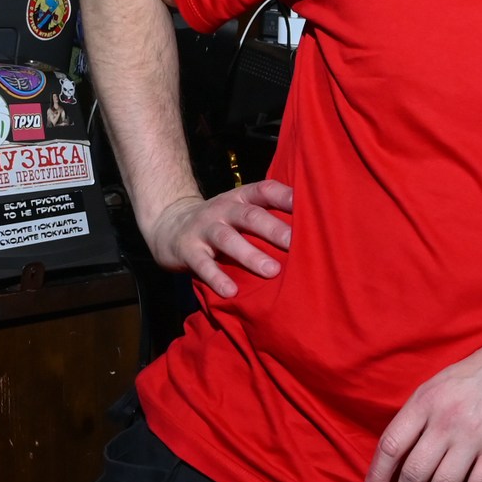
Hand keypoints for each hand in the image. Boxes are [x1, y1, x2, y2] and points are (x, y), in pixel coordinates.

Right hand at [143, 182, 294, 297]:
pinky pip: (203, 264)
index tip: (308, 204)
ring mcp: (204, 228)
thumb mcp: (239, 211)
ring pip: (228, 239)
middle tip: (295, 242)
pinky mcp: (188, 250)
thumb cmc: (219, 223)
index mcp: (240, 198)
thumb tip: (312, 229)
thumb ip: (266, 216)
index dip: (285, 196)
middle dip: (273, 229)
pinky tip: (231, 291)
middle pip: (250, 215)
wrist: (168, 226)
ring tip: (271, 271)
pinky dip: (217, 277)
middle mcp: (223, 209)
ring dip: (250, 255)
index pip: (265, 191)